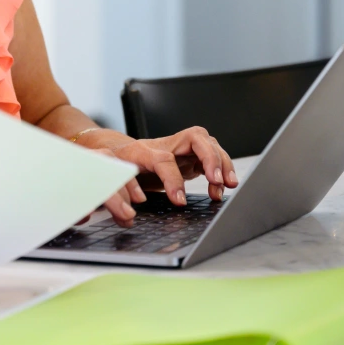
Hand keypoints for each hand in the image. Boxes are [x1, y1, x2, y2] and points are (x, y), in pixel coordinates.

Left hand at [82, 128, 237, 226]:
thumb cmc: (119, 167)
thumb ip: (122, 189)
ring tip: (227, 185)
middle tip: (216, 180)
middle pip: (195, 137)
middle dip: (209, 158)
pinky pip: (212, 158)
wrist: (122, 155)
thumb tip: (132, 207)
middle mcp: (167, 144)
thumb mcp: (116, 178)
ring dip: (221, 163)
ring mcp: (182, 148)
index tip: (179, 201)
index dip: (173, 179)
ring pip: (208, 144)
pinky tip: (222, 187)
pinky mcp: (191, 158)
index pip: (163, 158)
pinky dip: (221, 170)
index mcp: (144, 149)